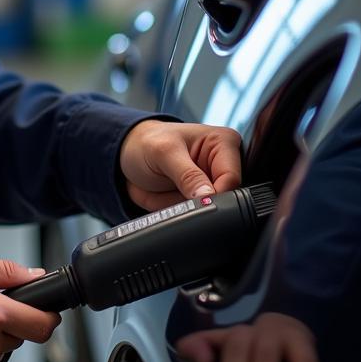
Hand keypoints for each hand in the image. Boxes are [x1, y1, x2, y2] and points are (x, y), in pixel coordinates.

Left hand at [119, 120, 241, 209]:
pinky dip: (183, 216)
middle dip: (202, 203)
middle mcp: (223, 164)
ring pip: (212, 212)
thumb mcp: (163, 152)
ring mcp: (213, 185)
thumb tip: (208, 196)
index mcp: (223, 142)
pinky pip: (198, 219)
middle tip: (178, 195)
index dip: (215, 193)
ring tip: (171, 194)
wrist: (127, 158)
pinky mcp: (202, 201)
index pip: (232, 177)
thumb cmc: (147, 143)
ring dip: (190, 210)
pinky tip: (170, 202)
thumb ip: (187, 174)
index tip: (195, 198)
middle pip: (228, 198)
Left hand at [176, 313, 317, 361]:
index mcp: (233, 334)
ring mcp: (281, 335)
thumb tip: (200, 361)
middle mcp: (255, 330)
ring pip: (266, 357)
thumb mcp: (227, 353)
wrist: (296, 334)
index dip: (200, 351)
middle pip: (238, 348)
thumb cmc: (256, 353)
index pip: (210, 339)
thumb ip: (201, 353)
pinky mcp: (307, 349)